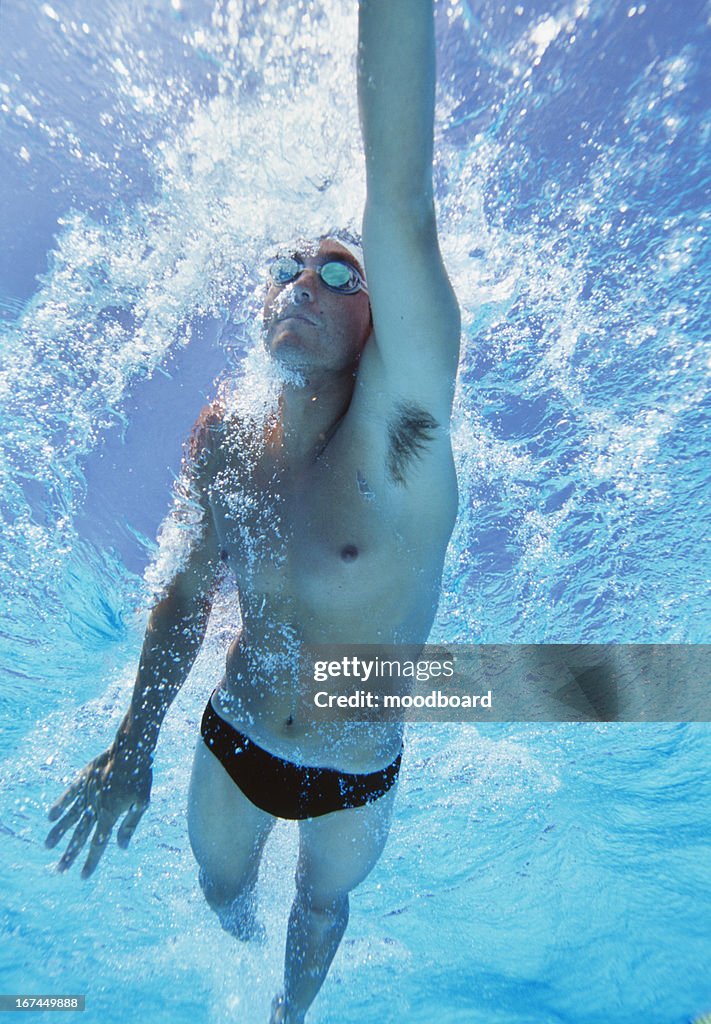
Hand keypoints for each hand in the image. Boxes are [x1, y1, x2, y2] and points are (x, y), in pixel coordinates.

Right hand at [45, 734, 151, 878]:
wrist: (130, 750)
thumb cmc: (140, 776)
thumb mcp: (142, 803)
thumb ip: (129, 825)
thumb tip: (122, 847)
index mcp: (110, 814)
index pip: (98, 843)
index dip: (91, 860)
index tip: (83, 876)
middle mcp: (95, 807)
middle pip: (80, 835)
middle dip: (70, 854)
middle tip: (60, 869)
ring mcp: (87, 794)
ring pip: (70, 818)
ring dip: (59, 833)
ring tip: (48, 846)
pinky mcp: (82, 780)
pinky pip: (68, 795)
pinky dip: (59, 805)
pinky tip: (50, 817)